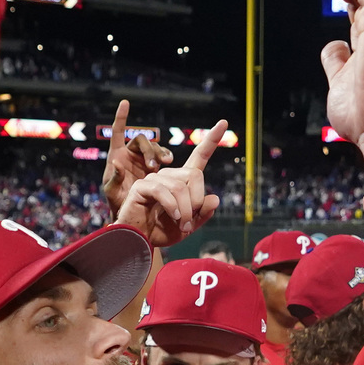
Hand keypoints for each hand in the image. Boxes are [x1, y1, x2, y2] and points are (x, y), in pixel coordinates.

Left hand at [99, 99, 172, 217]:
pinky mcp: (155, 167)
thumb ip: (113, 178)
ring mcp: (144, 159)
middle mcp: (131, 153)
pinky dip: (166, 158)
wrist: (132, 212)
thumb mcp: (111, 192)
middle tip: (153, 166)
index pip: (118, 132)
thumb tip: (116, 162)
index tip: (125, 103)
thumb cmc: (117, 202)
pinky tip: (170, 164)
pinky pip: (163, 157)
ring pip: (155, 147)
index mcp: (117, 155)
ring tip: (164, 165)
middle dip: (149, 150)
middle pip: (142, 141)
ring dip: (160, 154)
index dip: (121, 117)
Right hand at [115, 120, 224, 246]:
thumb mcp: (188, 226)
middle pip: (195, 175)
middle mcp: (169, 175)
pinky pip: (164, 191)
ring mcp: (155, 178)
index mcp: (182, 181)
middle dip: (197, 201)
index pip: (199, 156)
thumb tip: (215, 199)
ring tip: (180, 224)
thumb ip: (202, 214)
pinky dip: (172, 207)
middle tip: (189, 222)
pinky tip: (172, 217)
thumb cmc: (161, 231)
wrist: (139, 242)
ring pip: (180, 186)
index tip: (224, 122)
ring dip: (184, 210)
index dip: (211, 140)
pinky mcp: (142, 186)